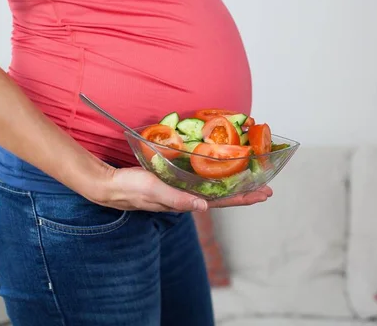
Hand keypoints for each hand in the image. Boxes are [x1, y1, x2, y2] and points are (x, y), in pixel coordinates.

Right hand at [92, 166, 271, 212]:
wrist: (109, 185)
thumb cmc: (130, 188)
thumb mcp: (153, 191)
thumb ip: (177, 199)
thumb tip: (204, 207)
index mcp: (186, 201)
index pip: (222, 201)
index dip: (244, 197)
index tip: (264, 193)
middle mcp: (188, 197)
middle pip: (223, 195)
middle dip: (245, 191)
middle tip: (266, 185)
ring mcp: (181, 189)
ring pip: (213, 187)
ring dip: (232, 183)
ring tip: (249, 176)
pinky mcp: (173, 180)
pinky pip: (199, 179)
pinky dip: (214, 175)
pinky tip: (218, 168)